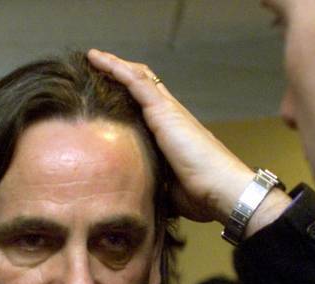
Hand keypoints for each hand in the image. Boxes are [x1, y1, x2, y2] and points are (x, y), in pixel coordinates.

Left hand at [87, 49, 290, 236]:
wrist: (221, 190)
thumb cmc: (200, 194)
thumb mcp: (167, 186)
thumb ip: (152, 181)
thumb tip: (137, 195)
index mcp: (171, 132)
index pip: (147, 104)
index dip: (128, 94)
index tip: (106, 91)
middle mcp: (171, 116)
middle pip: (142, 84)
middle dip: (119, 74)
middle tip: (96, 67)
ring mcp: (169, 111)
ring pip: (138, 77)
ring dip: (114, 65)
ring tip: (93, 57)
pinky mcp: (165, 112)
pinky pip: (137, 82)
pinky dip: (117, 69)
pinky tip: (99, 60)